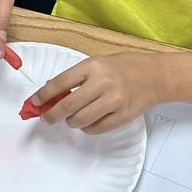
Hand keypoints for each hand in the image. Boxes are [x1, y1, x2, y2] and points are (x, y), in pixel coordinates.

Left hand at [30, 52, 167, 134]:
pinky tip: (90, 121)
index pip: (61, 83)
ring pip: (80, 120)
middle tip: (46, 118)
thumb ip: (77, 76)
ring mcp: (114, 101)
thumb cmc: (125, 67)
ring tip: (74, 117)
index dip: (44, 95)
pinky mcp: (123, 117)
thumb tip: (51, 92)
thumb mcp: (99, 62)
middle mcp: (103, 83)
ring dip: (71, 122)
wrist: (156, 76)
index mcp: (94, 66)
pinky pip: (96, 129)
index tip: (34, 103)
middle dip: (52, 115)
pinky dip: (87, 128)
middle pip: (68, 106)